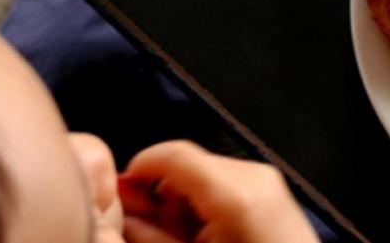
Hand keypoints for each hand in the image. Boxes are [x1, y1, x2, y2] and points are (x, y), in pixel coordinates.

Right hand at [118, 141, 317, 242]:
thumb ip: (151, 238)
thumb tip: (122, 216)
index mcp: (234, 194)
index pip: (174, 154)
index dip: (139, 169)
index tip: (118, 193)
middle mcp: (253, 177)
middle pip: (188, 166)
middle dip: (161, 194)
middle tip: (145, 229)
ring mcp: (267, 181)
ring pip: (204, 175)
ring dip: (183, 202)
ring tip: (183, 240)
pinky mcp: (271, 191)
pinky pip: (225, 185)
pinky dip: (206, 205)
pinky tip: (205, 236)